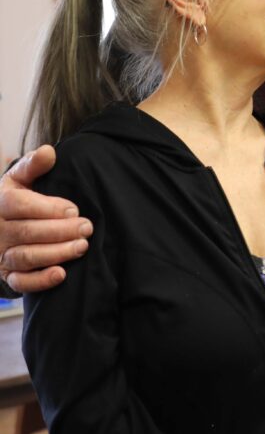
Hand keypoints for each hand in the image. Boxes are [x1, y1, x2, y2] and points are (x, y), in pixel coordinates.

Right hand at [0, 146, 90, 292]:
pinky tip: (61, 274)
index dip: (47, 207)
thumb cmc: (18, 200)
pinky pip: (20, 282)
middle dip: (60, 231)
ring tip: (82, 246)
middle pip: (26, 231)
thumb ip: (33, 166)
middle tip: (87, 227)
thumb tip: (49, 151)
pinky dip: (40, 281)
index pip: (18, 204)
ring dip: (56, 253)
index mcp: (0, 202)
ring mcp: (0, 253)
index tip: (73, 209)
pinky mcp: (6, 274)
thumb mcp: (20, 180)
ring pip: (25, 256)